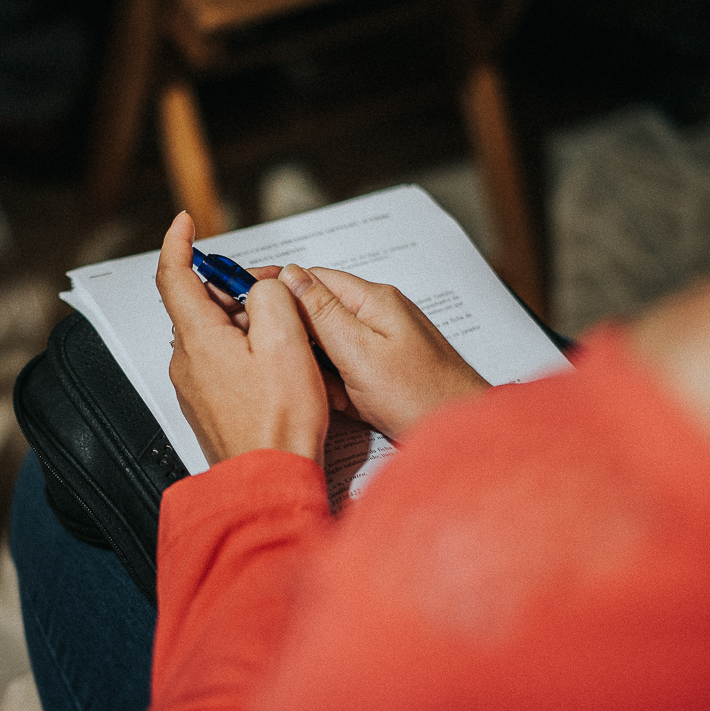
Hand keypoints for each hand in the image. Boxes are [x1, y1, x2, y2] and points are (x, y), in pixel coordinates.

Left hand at [156, 213, 328, 465]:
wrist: (269, 482)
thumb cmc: (279, 421)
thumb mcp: (287, 343)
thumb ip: (271, 299)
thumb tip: (263, 289)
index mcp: (198, 338)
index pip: (173, 275)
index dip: (178, 243)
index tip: (187, 222)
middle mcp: (186, 361)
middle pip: (201, 304)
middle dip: (235, 289)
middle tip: (276, 293)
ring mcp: (194, 386)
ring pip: (214, 334)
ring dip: (246, 323)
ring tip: (287, 337)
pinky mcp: (208, 406)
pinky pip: (221, 362)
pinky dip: (245, 350)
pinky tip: (277, 366)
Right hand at [279, 264, 488, 439]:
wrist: (462, 435)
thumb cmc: (421, 396)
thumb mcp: (359, 351)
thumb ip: (321, 312)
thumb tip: (289, 276)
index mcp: (373, 301)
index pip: (312, 279)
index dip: (277, 291)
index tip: (247, 305)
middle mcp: (378, 316)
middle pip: (318, 313)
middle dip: (299, 340)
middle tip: (290, 363)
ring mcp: (382, 345)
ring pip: (329, 347)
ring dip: (320, 369)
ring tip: (331, 391)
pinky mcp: (384, 373)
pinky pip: (347, 372)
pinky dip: (340, 388)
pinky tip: (347, 404)